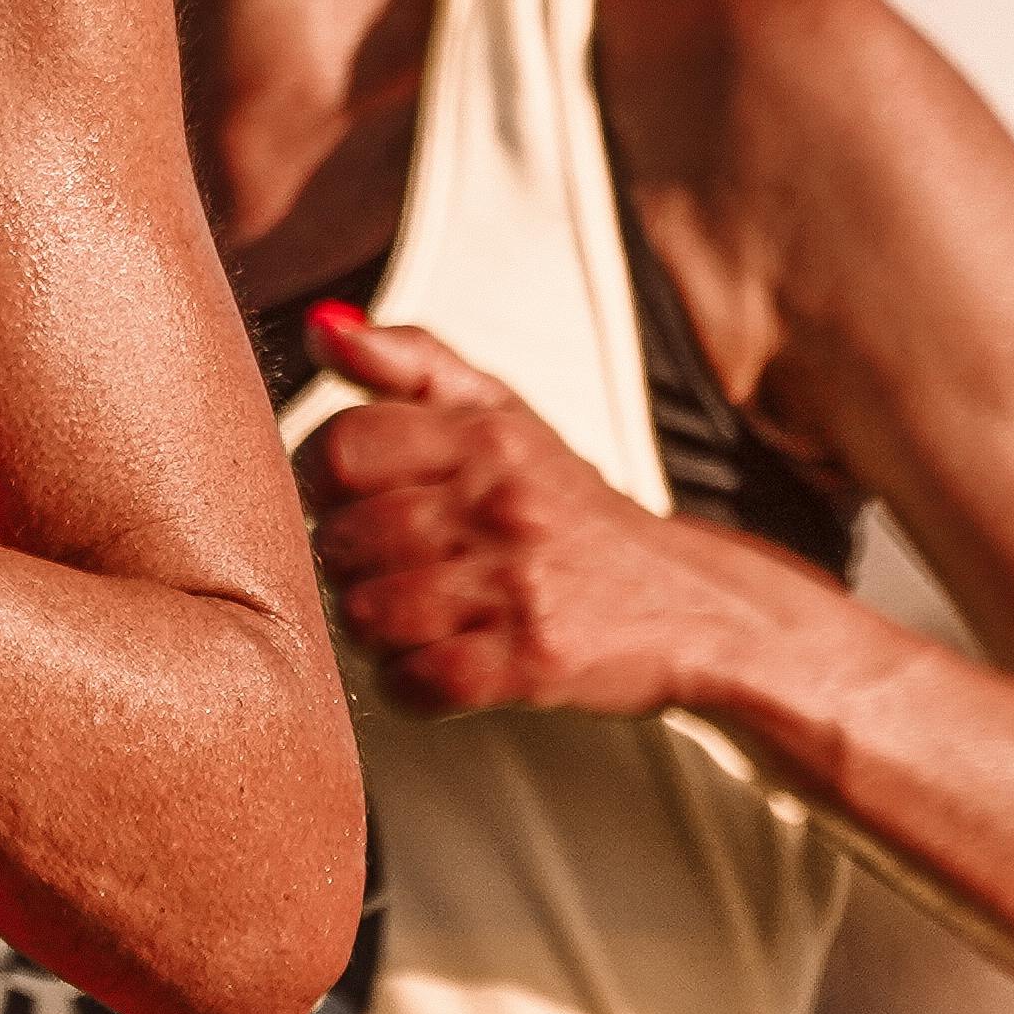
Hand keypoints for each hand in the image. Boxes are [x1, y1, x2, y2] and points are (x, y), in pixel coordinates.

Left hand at [297, 310, 816, 717]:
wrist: (692, 603)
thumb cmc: (570, 508)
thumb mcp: (505, 414)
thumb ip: (411, 364)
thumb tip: (321, 328)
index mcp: (488, 434)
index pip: (343, 447)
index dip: (321, 483)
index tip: (346, 501)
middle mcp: (504, 500)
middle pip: (345, 539)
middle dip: (347, 565)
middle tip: (384, 569)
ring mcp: (520, 582)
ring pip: (369, 614)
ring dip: (373, 630)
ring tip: (410, 619)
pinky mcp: (534, 661)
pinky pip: (417, 682)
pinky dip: (409, 685)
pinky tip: (437, 666)